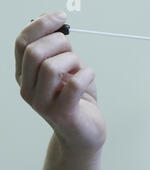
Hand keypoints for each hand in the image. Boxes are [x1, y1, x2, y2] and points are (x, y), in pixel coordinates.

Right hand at [15, 11, 105, 154]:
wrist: (85, 133)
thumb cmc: (77, 99)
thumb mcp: (67, 69)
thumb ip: (59, 50)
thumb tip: (54, 20)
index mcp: (25, 75)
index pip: (22, 43)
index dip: (41, 25)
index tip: (62, 16)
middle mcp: (28, 89)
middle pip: (34, 52)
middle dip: (59, 43)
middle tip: (73, 52)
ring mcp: (43, 104)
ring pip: (51, 67)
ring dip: (73, 61)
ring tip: (80, 70)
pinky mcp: (63, 114)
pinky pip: (73, 84)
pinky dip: (86, 74)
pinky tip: (89, 76)